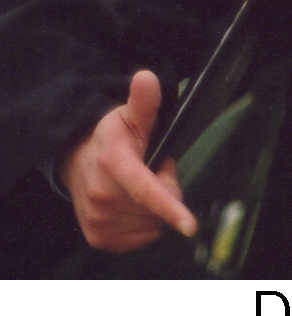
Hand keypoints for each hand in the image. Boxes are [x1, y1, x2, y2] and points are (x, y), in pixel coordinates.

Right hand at [59, 69, 197, 250]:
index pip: (146, 190)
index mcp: (114, 164)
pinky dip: (144, 223)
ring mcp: (98, 220)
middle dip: (165, 188)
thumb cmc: (112, 137)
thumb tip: (147, 78)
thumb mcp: (130, 116)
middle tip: (151, 168)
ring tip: (138, 184)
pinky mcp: (98, 237)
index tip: (190, 226)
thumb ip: (144, 102)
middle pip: (158, 206)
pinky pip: (142, 237)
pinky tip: (132, 204)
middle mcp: (101, 196)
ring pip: (152, 223)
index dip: (170, 208)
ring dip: (153, 207)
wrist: (76, 160)